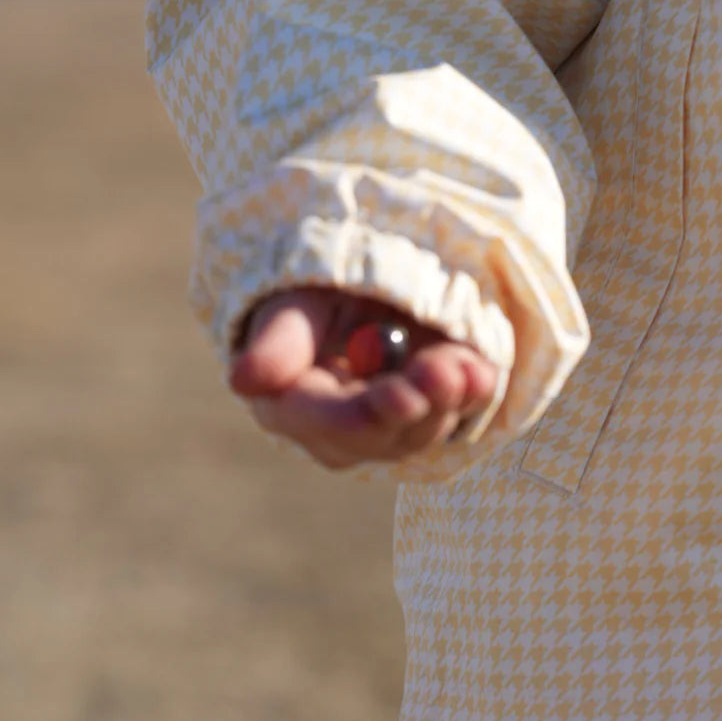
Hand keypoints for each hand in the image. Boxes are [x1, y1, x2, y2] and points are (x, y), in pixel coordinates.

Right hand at [227, 286, 500, 470]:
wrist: (356, 284)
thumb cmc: (311, 290)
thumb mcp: (291, 304)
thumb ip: (277, 341)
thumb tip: (244, 380)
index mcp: (295, 407)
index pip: (334, 425)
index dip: (369, 416)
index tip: (401, 395)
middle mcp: (345, 433)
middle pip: (388, 435)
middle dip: (423, 404)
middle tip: (447, 371)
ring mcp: (393, 429)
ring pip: (429, 424)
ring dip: (451, 394)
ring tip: (463, 362)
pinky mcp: (435, 413)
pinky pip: (462, 410)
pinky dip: (474, 389)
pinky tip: (477, 369)